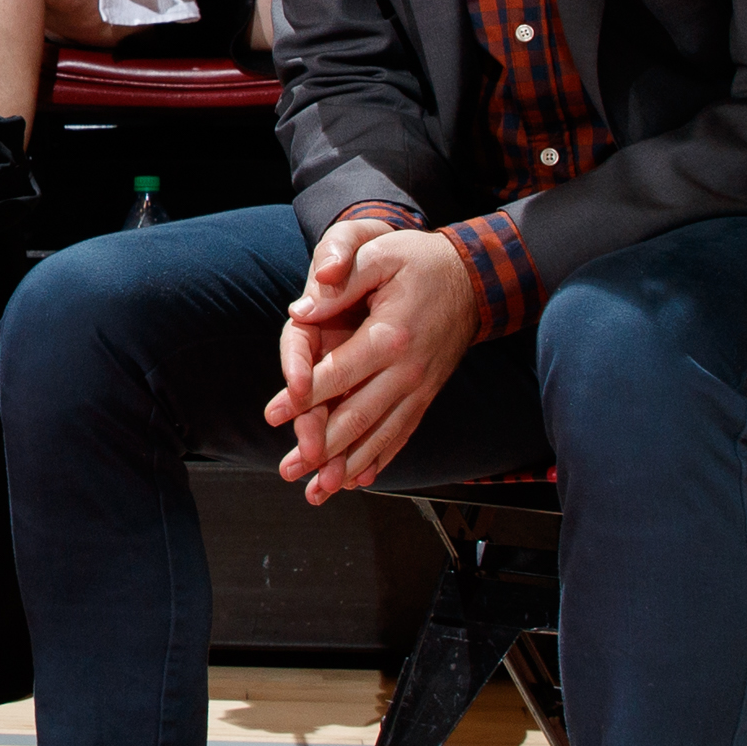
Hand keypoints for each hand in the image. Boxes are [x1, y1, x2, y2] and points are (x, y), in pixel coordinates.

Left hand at [267, 221, 478, 501]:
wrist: (473, 279)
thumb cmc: (418, 262)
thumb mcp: (379, 254)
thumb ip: (341, 282)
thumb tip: (301, 312)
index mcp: (391, 336)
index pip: (338, 374)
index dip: (303, 396)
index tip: (272, 415)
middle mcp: (408, 371)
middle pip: (359, 417)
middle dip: (321, 447)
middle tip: (289, 469)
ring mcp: (420, 388)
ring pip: (381, 436)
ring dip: (347, 466)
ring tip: (318, 491)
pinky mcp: (426, 395)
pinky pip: (402, 434)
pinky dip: (380, 459)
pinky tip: (360, 481)